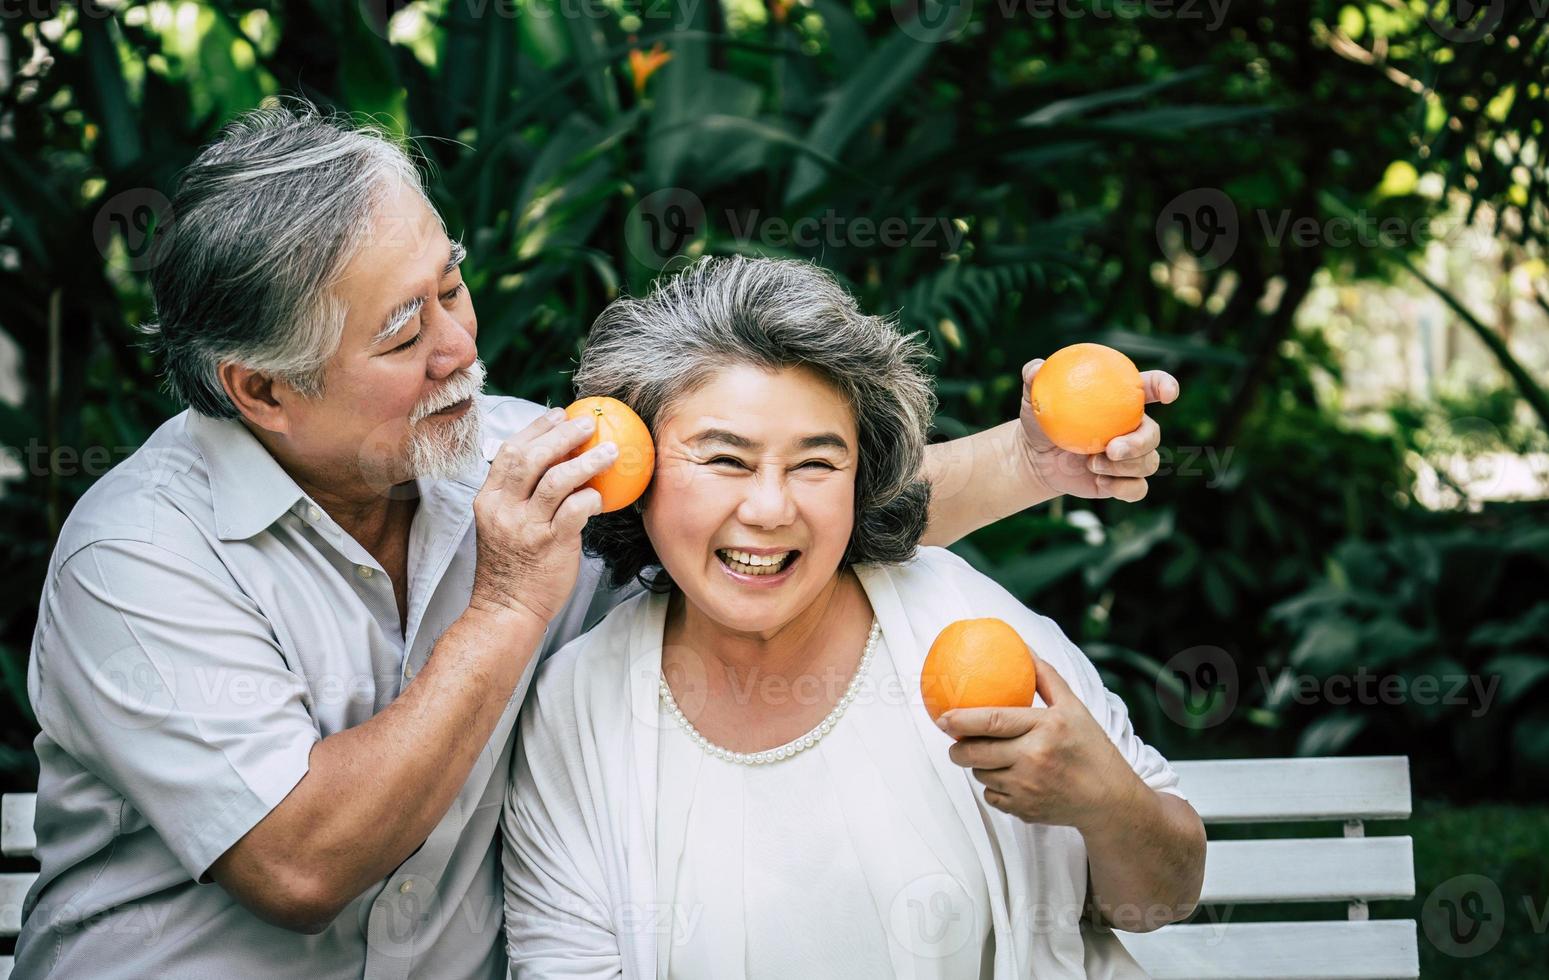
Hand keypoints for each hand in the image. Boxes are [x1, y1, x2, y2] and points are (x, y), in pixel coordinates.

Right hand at [468, 407, 615, 626]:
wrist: (505, 609)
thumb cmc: (510, 567)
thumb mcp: (501, 524)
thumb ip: (519, 495)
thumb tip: (555, 463)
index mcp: (488, 499)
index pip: (509, 451)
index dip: (536, 428)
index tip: (558, 415)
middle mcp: (503, 509)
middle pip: (532, 458)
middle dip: (562, 435)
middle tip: (587, 424)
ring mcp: (525, 526)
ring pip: (557, 480)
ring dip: (586, 461)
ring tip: (610, 450)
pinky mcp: (550, 544)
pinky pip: (575, 511)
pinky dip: (590, 498)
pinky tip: (602, 495)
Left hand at [937, 653, 1141, 831]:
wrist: (1109, 799)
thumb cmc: (1090, 747)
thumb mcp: (1073, 707)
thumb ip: (1045, 677)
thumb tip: (1021, 646)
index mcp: (1046, 727)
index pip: (993, 721)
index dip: (961, 719)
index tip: (942, 716)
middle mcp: (1035, 758)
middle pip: (977, 753)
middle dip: (956, 748)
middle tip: (953, 740)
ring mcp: (1028, 788)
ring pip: (981, 775)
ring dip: (978, 766)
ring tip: (988, 756)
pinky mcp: (1024, 810)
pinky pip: (992, 797)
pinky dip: (994, 787)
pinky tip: (1006, 778)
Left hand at [1017, 359, 1178, 502]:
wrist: (1034, 458)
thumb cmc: (1040, 420)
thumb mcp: (1034, 397)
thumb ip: (1034, 378)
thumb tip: (1035, 369)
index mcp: (1121, 400)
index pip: (1152, 387)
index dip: (1166, 386)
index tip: (1168, 393)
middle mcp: (1133, 428)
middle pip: (1154, 434)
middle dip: (1140, 443)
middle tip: (1112, 449)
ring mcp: (1131, 456)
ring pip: (1148, 463)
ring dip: (1123, 468)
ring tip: (1091, 464)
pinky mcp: (1124, 481)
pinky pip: (1138, 489)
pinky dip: (1123, 488)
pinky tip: (1101, 483)